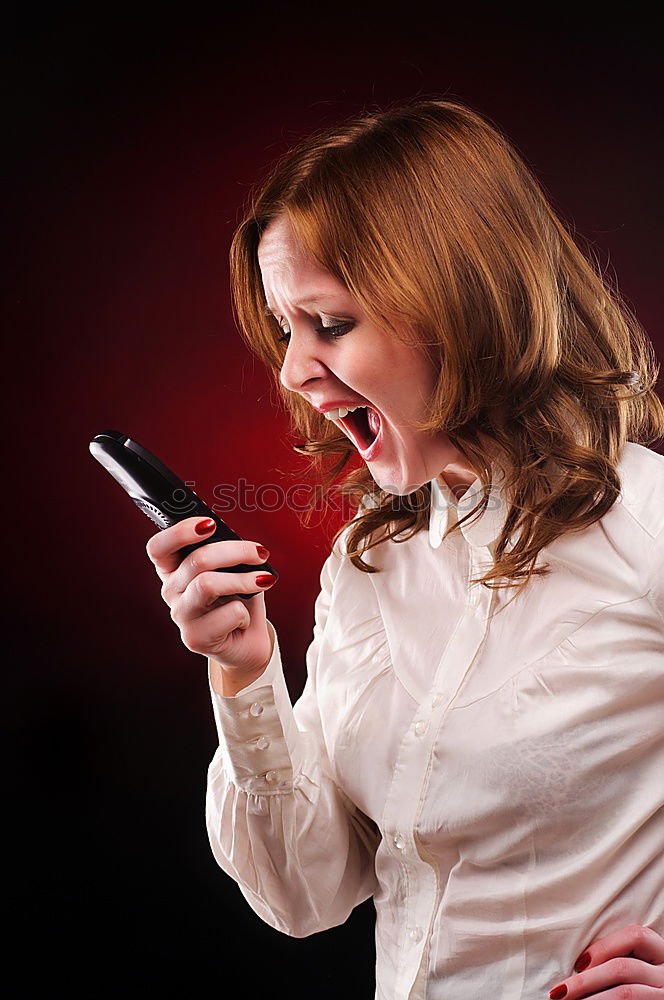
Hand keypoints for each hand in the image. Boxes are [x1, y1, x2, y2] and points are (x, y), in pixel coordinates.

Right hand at [146, 516, 275, 676]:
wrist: (246, 641)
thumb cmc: (238, 598)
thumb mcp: (233, 569)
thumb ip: (227, 553)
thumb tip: (239, 543)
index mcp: (173, 569)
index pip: (159, 547)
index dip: (180, 533)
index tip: (210, 524)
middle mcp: (170, 591)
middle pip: (196, 561)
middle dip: (235, 551)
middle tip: (260, 553)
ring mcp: (180, 616)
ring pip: (208, 584)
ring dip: (243, 579)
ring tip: (265, 580)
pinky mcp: (195, 638)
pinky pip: (228, 613)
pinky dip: (246, 613)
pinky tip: (244, 619)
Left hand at [548, 924, 663, 997]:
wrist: (653, 998)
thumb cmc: (639, 980)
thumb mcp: (639, 963)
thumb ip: (617, 956)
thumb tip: (577, 965)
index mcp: (660, 952)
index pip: (635, 936)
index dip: (604, 947)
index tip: (578, 964)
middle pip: (623, 968)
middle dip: (586, 980)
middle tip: (560, 992)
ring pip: (625, 993)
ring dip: (592, 999)